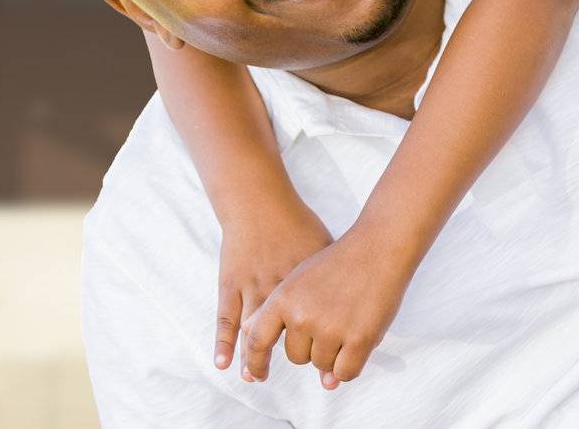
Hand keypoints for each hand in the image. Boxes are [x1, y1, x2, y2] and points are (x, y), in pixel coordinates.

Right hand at [214, 195, 331, 371]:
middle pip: (290, 338)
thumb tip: (354, 295)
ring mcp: (252, 289)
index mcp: (307, 287)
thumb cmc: (297, 224)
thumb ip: (336, 277)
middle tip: (307, 375)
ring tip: (257, 377)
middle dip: (298, 360)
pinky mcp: (231, 284)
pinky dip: (224, 342)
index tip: (331, 372)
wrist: (260, 202)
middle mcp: (280, 292)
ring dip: (255, 360)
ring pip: (255, 335)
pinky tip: (223, 363)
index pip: (321, 330)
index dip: (327, 356)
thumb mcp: (325, 250)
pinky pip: (226, 319)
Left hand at [239, 230, 412, 389]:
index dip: (255, 362)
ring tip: (344, 322)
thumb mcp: (296, 281)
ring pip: (321, 365)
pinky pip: (345, 373)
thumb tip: (260, 349)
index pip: (257, 340)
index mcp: (282, 299)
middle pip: (296, 357)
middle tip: (327, 322)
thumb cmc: (335, 265)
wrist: (375, 250)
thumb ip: (277, 314)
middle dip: (310, 348)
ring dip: (332, 354)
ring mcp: (330, 329)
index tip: (256, 376)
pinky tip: (355, 346)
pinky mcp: (359, 340)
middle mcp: (302, 316)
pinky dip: (348, 367)